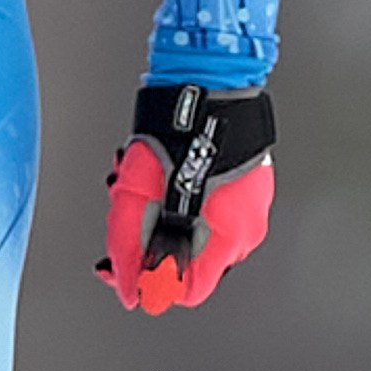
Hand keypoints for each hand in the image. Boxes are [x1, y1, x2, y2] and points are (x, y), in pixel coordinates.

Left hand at [96, 84, 275, 312]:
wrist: (207, 80)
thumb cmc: (178, 129)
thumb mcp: (138, 193)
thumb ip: (131, 244)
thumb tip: (130, 289)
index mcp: (226, 237)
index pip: (186, 289)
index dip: (149, 282)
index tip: (122, 268)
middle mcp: (245, 229)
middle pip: (185, 259)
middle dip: (147, 236)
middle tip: (124, 204)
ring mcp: (247, 206)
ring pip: (190, 232)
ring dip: (157, 212)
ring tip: (136, 177)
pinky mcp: (241, 186)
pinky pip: (202, 208)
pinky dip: (175, 198)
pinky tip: (157, 171)